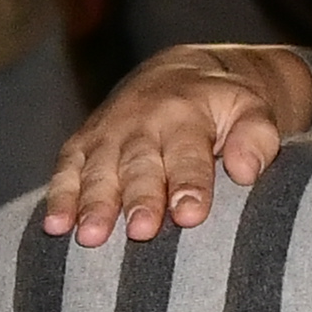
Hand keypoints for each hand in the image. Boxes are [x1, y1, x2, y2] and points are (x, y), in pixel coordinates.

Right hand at [42, 39, 311, 244]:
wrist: (179, 74)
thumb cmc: (223, 107)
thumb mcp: (252, 110)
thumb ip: (257, 138)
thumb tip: (246, 171)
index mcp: (186, 115)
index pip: (188, 154)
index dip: (189, 184)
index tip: (189, 216)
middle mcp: (142, 121)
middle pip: (140, 165)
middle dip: (139, 198)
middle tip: (141, 233)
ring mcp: (108, 132)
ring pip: (99, 169)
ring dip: (94, 203)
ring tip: (91, 237)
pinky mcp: (83, 142)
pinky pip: (67, 169)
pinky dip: (59, 197)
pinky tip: (54, 226)